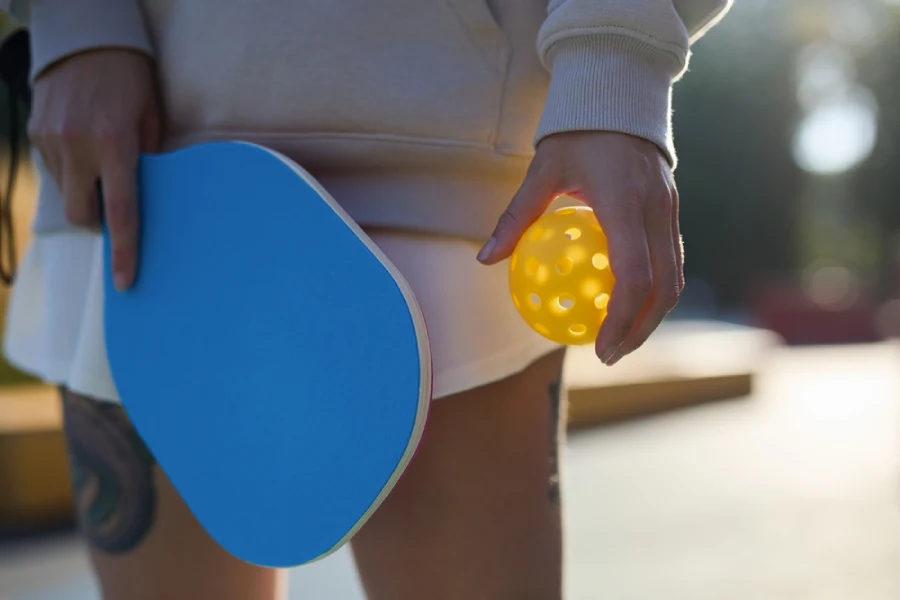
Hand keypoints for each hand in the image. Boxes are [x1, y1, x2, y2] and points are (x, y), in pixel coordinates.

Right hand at [29, 49, 161, 289]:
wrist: (86, 38)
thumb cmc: (132, 80)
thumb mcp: (151, 120)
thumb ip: (147, 161)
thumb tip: (145, 200)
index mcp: (115, 145)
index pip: (121, 212)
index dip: (125, 251)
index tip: (126, 280)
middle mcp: (78, 146)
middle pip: (82, 215)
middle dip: (97, 223)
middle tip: (113, 211)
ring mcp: (51, 140)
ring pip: (65, 194)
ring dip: (82, 193)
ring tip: (99, 166)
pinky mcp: (35, 132)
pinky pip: (53, 170)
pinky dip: (69, 171)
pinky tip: (83, 148)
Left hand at [478, 131, 682, 365]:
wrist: (621, 94)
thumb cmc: (577, 133)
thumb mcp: (541, 170)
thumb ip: (516, 216)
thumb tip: (484, 260)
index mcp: (625, 201)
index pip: (633, 274)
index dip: (620, 318)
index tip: (598, 347)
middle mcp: (656, 209)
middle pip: (664, 288)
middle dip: (640, 330)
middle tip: (609, 355)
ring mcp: (671, 210)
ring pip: (675, 278)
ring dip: (652, 315)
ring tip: (621, 338)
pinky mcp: (673, 210)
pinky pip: (671, 260)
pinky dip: (654, 290)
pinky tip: (626, 303)